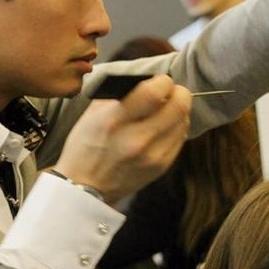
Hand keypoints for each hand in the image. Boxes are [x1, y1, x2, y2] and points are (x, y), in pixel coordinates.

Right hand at [54, 74, 191, 204]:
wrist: (84, 188)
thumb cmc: (85, 146)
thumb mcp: (93, 114)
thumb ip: (120, 94)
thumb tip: (146, 81)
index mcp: (115, 121)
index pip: (155, 92)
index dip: (163, 81)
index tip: (159, 81)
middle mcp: (137, 140)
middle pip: (179, 105)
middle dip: (178, 92)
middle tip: (169, 92)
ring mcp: (152, 156)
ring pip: (184, 120)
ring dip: (178, 110)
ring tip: (165, 110)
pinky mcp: (161, 167)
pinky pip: (181, 138)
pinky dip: (176, 127)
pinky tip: (163, 127)